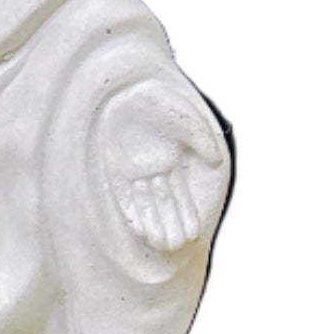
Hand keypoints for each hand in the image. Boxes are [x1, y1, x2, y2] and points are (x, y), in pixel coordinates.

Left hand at [98, 82, 228, 254]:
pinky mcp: (116, 171)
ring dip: (155, 224)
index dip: (187, 215)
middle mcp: (154, 171)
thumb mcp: (184, 116)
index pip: (181, 195)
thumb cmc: (158, 100)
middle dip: (171, 225)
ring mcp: (134, 172)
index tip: (192, 234)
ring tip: (162, 243)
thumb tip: (218, 161)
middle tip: (177, 245)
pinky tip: (142, 229)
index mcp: (172, 160)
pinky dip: (135, 213)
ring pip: (146, 205)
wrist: (123, 87)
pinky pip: (125, 196)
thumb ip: (202, 137)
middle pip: (165, 205)